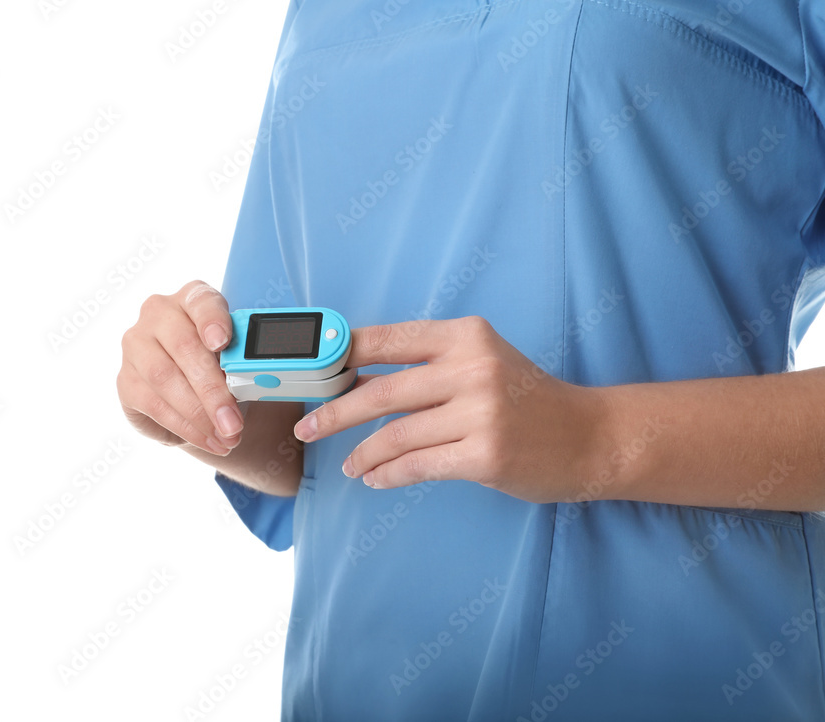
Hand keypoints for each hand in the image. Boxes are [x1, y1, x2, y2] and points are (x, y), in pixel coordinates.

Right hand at [116, 280, 244, 454]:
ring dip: (200, 414)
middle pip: (185, 347)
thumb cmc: (219, 367)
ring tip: (227, 438)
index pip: (202, 301)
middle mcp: (158, 314)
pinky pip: (154, 404)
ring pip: (165, 378)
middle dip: (213, 390)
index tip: (222, 342)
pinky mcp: (126, 380)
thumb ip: (242, 362)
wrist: (193, 394)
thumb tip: (258, 381)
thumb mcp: (235, 359)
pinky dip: (185, 427)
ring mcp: (136, 345)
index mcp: (192, 298)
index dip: (212, 320)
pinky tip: (208, 440)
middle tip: (234, 422)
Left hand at [292, 316, 606, 502]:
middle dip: (334, 413)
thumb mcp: (481, 362)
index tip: (311, 374)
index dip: (340, 357)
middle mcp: (471, 368)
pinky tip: (374, 479)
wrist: (590, 436)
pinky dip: (387, 474)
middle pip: (380, 392)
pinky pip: (417, 466)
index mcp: (465, 336)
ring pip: (395, 434)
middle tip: (307, 429)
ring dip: (361, 452)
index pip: (386, 340)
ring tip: (347, 465)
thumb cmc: (526, 399)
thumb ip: (428, 364)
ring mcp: (480, 412)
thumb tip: (356, 375)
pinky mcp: (486, 455)